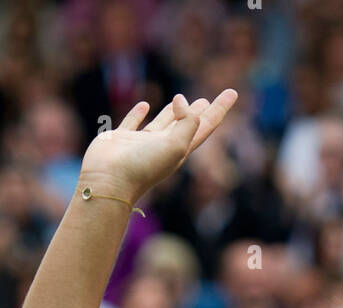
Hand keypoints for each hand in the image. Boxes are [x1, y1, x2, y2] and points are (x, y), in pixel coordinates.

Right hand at [79, 91, 237, 206]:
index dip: (220, 109)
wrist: (109, 181)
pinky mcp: (121, 140)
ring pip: (162, 123)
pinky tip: (144, 105)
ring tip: (180, 99)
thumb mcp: (175, 145)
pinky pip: (133, 122)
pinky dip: (138, 113)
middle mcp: (164, 147)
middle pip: (187, 124)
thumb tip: (181, 99)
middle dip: (199, 112)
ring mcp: (142, 143)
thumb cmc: (143, 166)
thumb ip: (186, 121)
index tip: (233, 92)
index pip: (205, 125)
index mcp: (181, 150)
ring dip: (173, 112)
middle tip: (209, 100)